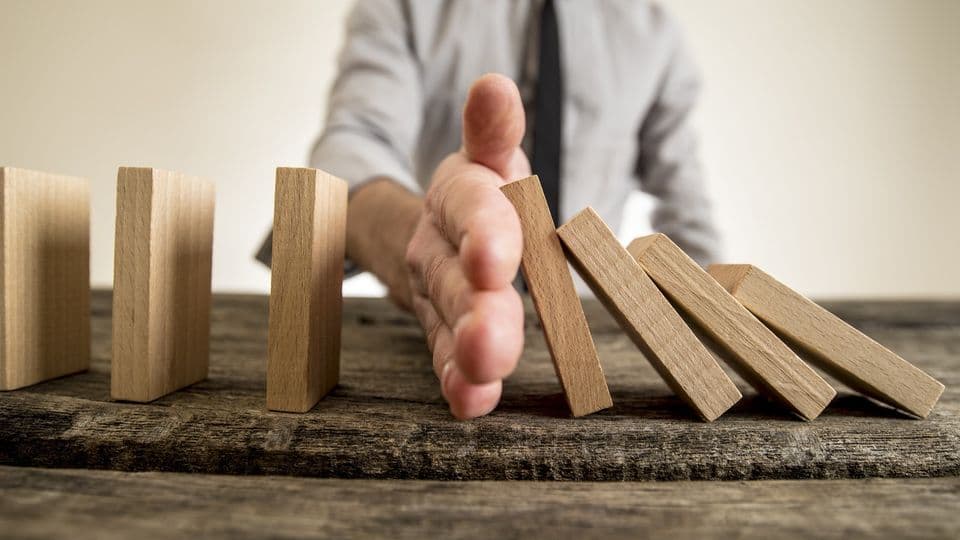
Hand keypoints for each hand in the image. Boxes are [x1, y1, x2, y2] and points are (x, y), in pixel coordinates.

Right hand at [404, 74, 529, 418]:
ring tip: (484, 376)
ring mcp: (437, 291)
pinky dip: (458, 381)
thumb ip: (493, 130)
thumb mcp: (486, 157)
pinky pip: (445, 355)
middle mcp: (440, 245)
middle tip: (493, 340)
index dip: (480, 232)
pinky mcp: (442, 329)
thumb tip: (495, 86)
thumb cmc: (480, 193)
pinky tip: (472, 403)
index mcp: (460, 196)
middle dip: (474, 308)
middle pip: (455, 276)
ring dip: (466, 351)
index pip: (467, 209)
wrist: (431, 229)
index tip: (495, 260)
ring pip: (448, 321)